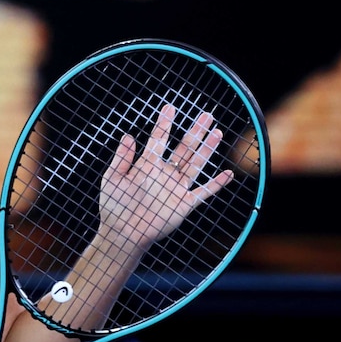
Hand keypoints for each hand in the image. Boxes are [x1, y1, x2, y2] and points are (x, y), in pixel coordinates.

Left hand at [99, 104, 232, 250]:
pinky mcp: (184, 204)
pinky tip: (228, 173)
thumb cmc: (113, 207)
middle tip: (206, 115)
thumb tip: (128, 136)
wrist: (122, 234)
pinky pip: (204, 192)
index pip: (158, 139)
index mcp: (147, 165)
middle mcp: (165, 174)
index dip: (164, 124)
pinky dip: (216, 184)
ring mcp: (176, 188)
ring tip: (217, 132)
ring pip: (196, 164)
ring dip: (207, 149)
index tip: (170, 107)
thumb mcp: (112, 179)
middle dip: (195, 131)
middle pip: (184, 148)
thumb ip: (121, 159)